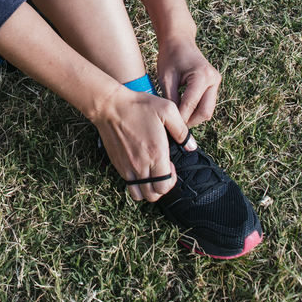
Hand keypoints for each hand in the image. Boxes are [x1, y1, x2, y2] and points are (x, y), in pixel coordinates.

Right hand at [91, 86, 194, 201]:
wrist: (110, 106)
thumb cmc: (138, 106)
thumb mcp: (167, 110)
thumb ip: (182, 131)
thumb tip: (191, 146)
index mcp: (155, 154)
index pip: (165, 186)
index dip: (171, 180)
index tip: (170, 165)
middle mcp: (140, 165)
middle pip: (153, 195)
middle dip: (161, 187)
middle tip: (162, 170)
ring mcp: (127, 167)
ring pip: (139, 195)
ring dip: (147, 189)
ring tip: (151, 174)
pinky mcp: (117, 164)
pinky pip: (128, 185)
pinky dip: (136, 183)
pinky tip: (139, 167)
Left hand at [156, 36, 220, 126]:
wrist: (179, 40)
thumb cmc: (170, 56)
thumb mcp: (166, 78)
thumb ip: (170, 99)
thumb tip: (172, 120)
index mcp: (202, 76)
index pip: (191, 105)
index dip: (179, 118)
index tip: (168, 127)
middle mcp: (213, 80)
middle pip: (205, 112)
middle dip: (190, 121)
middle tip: (174, 126)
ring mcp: (216, 82)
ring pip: (208, 110)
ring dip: (193, 117)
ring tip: (176, 119)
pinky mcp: (214, 85)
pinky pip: (207, 103)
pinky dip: (195, 110)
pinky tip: (182, 110)